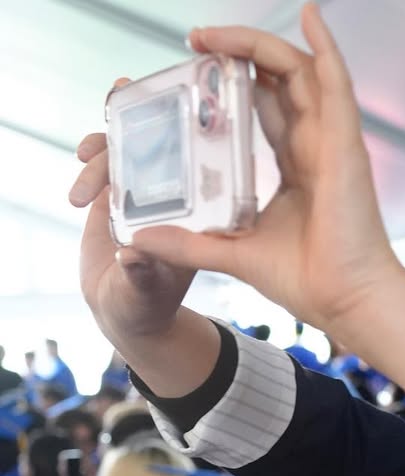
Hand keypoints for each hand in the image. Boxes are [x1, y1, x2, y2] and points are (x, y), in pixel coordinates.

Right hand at [69, 94, 196, 348]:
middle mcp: (180, 202)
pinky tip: (82, 156)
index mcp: (199, 221)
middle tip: (109, 132)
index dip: (192, 144)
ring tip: (83, 158)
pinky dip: (96, 152)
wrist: (121, 305)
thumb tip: (132, 256)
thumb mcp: (145, 292)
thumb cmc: (145, 304)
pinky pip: (112, 161)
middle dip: (141, 131)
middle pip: (168, 152)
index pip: (205, 174)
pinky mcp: (122, 193)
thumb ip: (140, 275)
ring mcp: (151, 193)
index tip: (173, 122)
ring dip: (108, 146)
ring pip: (135, 151)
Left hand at [128, 4, 404, 337]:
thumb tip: (141, 238)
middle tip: (195, 42)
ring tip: (213, 34)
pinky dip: (326, 47)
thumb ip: (190, 242)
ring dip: (258, 44)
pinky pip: (336, 84)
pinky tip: (310, 14)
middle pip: (280, 82)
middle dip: (238, 55)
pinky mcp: (346, 146)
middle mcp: (316, 149)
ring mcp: (334, 144)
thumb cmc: (310, 282)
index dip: (235, 85)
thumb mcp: (233, 253)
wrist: (348, 302)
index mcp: (298, 171)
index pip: (266, 111)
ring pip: (301, 73)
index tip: (197, 70)